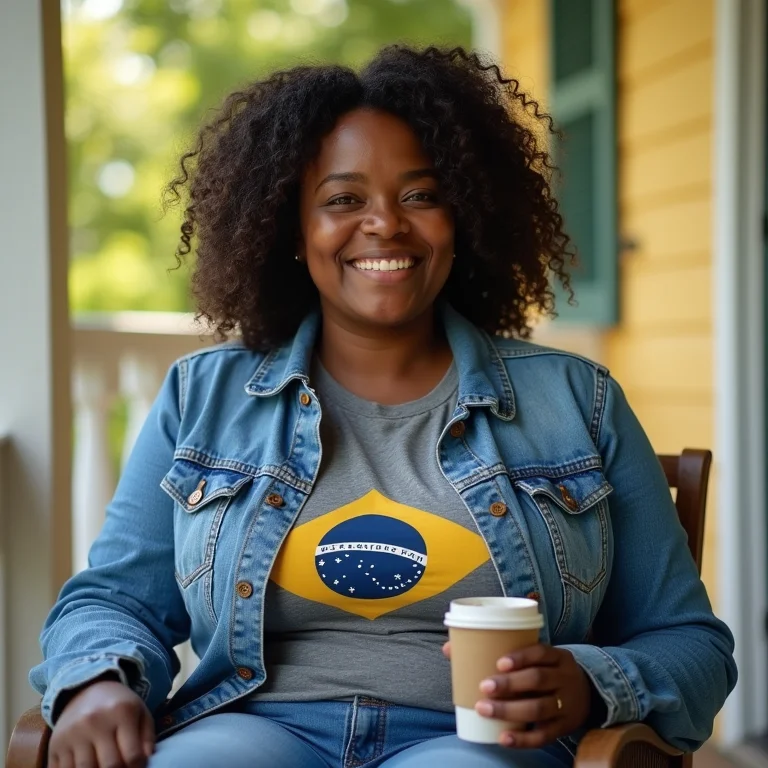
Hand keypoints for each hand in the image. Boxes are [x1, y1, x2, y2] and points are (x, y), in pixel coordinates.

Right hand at [49, 680, 154, 767]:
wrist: (86, 689)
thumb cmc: (118, 705)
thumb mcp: (139, 712)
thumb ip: (147, 736)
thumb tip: (146, 759)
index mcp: (121, 712)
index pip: (132, 755)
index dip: (137, 767)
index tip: (136, 766)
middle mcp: (95, 722)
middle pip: (109, 766)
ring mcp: (72, 734)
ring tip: (103, 766)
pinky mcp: (55, 745)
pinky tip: (88, 766)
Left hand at [442, 641, 592, 747]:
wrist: (588, 694)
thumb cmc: (547, 670)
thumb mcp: (537, 657)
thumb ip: (501, 650)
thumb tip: (448, 648)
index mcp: (558, 657)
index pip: (541, 652)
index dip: (521, 657)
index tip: (499, 662)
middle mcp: (565, 679)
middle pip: (539, 680)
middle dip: (510, 684)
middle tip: (484, 687)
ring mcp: (566, 705)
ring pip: (540, 708)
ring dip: (510, 711)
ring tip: (484, 709)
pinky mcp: (564, 728)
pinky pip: (544, 736)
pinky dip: (523, 739)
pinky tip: (503, 738)